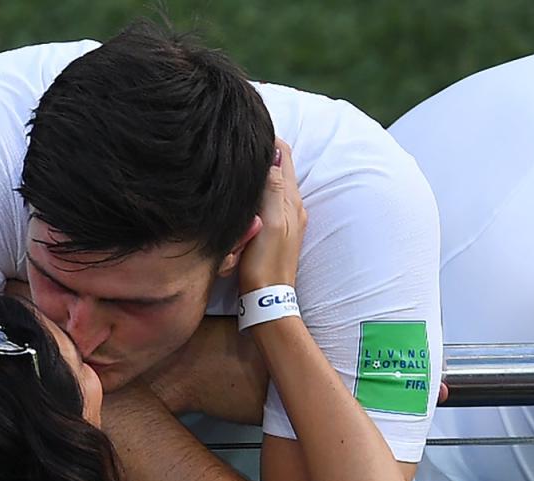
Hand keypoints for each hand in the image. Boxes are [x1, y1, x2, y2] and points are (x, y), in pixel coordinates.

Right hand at [238, 140, 306, 292]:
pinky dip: (258, 188)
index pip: (283, 155)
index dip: (267, 139)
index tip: (247, 127)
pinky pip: (268, 199)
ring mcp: (285, 220)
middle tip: (240, 137)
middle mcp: (293, 207)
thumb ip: (273, 189)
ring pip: (274, 182)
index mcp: (292, 201)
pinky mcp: (275, 231)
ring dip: (261, 169)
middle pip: (280, 166)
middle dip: (264, 150)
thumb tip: (273, 153)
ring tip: (241, 157)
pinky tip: (246, 190)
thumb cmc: (265, 265)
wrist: (266, 301)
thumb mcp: (269, 223)